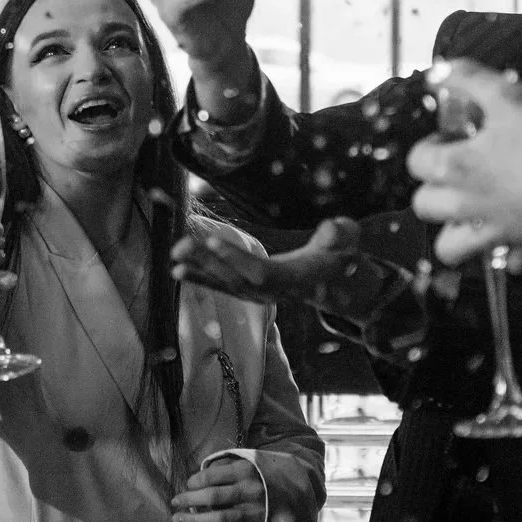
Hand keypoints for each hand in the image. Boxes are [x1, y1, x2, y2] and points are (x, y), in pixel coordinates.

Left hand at [170, 453, 265, 521]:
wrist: (303, 495)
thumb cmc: (271, 475)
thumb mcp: (255, 460)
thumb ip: (230, 464)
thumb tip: (204, 472)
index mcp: (248, 470)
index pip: (213, 475)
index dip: (195, 480)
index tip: (188, 484)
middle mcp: (251, 492)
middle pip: (212, 497)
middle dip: (189, 500)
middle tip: (175, 502)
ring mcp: (254, 514)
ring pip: (218, 519)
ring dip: (193, 521)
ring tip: (178, 519)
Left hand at [171, 218, 359, 305]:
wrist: (330, 282)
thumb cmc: (337, 255)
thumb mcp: (346, 243)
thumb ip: (342, 235)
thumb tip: (333, 227)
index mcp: (294, 278)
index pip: (261, 271)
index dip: (237, 258)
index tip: (214, 242)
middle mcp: (272, 291)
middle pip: (235, 277)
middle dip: (208, 262)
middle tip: (181, 245)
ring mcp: (257, 294)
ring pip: (224, 281)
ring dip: (198, 268)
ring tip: (174, 254)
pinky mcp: (248, 291)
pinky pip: (221, 286)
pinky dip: (199, 277)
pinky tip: (177, 268)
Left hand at [407, 60, 521, 263]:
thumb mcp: (508, 96)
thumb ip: (467, 79)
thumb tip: (437, 73)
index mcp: (456, 169)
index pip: (415, 161)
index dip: (430, 144)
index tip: (451, 137)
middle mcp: (467, 206)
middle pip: (424, 206)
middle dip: (433, 188)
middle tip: (458, 171)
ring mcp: (494, 233)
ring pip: (450, 247)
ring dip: (454, 230)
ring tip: (472, 209)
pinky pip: (504, 259)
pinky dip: (505, 249)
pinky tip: (517, 226)